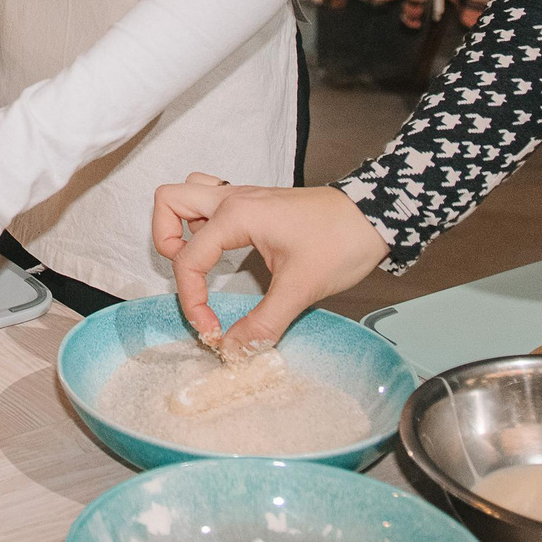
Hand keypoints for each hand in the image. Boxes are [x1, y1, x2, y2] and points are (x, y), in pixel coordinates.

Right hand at [150, 175, 389, 354]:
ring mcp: (243, 196)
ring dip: (181, 223)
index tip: (213, 330)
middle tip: (190, 276)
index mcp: (236, 215)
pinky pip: (211, 199)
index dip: (193, 301)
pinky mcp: (256, 203)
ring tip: (198, 258)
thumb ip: (263, 322)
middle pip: (168, 201)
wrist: (376, 216)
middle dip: (165, 241)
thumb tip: (233, 350)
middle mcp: (232, 198)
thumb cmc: (341, 242)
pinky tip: (222, 248)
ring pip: (187, 192)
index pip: (189, 258)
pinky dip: (204, 220)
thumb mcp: (301, 288)